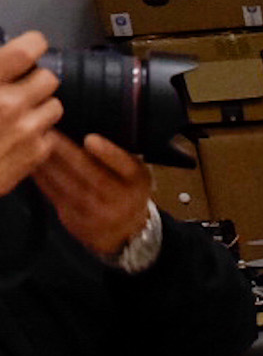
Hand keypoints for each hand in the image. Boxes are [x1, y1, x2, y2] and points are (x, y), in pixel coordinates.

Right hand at [0, 31, 61, 197]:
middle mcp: (10, 103)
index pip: (27, 51)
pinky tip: (17, 135)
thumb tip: (2, 54)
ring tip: (19, 111)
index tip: (31, 46)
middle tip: (20, 85)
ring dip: (40, 106)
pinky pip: (50, 134)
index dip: (32, 44)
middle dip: (35, 78)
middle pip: (49, 78)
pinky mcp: (34, 154)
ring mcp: (26, 130)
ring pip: (54, 105)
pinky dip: (38, 133)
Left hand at [33, 132, 153, 259]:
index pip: (126, 167)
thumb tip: (89, 125)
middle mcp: (121, 199)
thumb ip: (119, 155)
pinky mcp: (76, 220)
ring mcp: (98, 213)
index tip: (90, 139)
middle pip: (92, 175)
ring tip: (32, 141)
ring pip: (68, 185)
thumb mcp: (135, 173)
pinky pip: (55, 195)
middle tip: (48, 131)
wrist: (125, 231)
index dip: (109, 154)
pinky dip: (41, 177)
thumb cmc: (126, 189)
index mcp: (138, 181)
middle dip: (67, 152)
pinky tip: (32, 162)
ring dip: (48, 163)